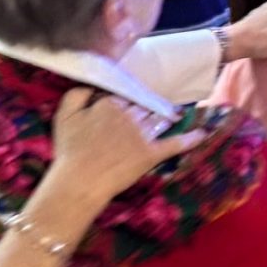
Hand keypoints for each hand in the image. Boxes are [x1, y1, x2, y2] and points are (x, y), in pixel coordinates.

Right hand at [45, 89, 210, 201]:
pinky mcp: (151, 154)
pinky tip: (202, 133)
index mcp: (109, 104)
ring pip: (158, 118)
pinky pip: (174, 144)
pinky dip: (190, 139)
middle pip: (143, 105)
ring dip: (169, 114)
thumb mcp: (64, 116)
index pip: (124, 94)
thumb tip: (92, 86)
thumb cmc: (70, 150)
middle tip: (155, 102)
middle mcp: (129, 115)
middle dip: (149, 103)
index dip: (127, 98)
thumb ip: (77, 95)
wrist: (80, 180)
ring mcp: (142, 134)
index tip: (129, 100)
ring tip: (177, 111)